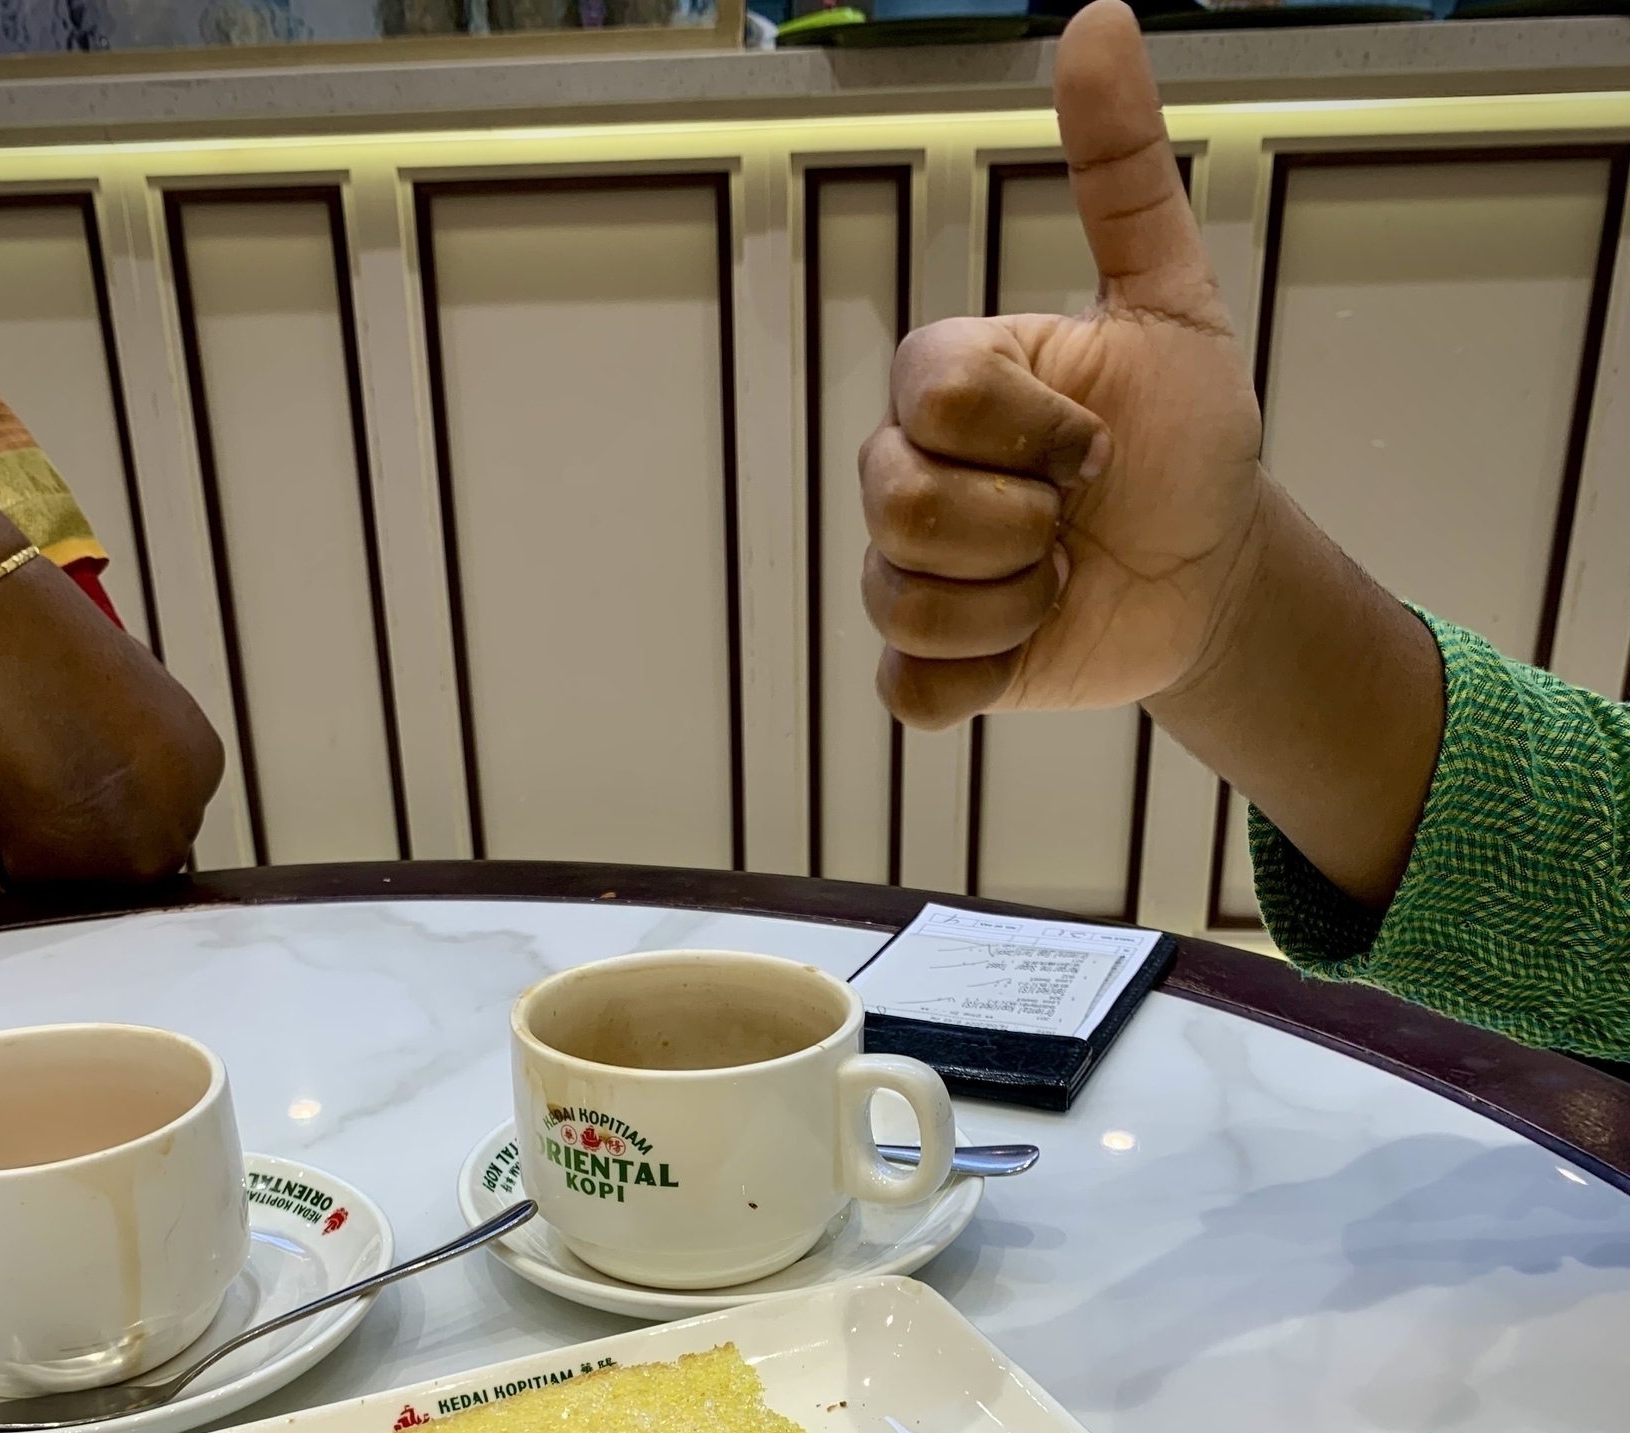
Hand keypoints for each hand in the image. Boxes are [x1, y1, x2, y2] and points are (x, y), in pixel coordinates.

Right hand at [859, 0, 1264, 729]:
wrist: (1212, 576)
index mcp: (957, 387)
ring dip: (1016, 603)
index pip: (932, 396)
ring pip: (906, 600)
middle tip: (1077, 520)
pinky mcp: (930, 665)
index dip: (1030, 434)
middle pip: (897, 503)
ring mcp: (912, 574)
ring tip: (1061, 580)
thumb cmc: (1187, 445)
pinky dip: (978, 678)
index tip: (1099, 445)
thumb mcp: (1175, 308)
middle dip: (1021, 525)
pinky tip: (1027, 644)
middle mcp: (913, 474)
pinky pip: (907, 689)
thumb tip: (1097, 21)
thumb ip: (1124, 180)